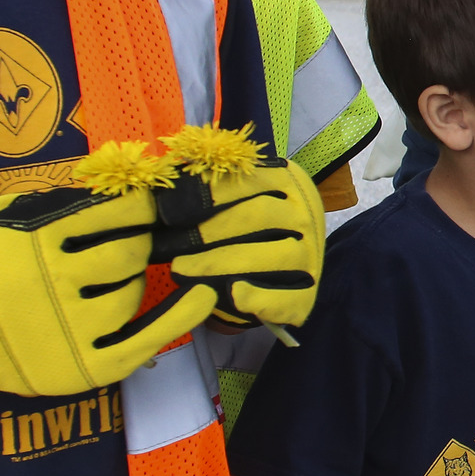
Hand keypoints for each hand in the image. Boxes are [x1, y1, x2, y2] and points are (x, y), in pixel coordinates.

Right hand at [0, 184, 214, 399]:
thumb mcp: (1, 219)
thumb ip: (51, 207)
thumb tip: (108, 189)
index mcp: (39, 240)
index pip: (114, 214)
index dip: (141, 205)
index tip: (151, 200)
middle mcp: (58, 282)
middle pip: (128, 255)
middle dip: (140, 242)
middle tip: (144, 238)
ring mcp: (71, 327)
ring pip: (131, 293)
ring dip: (135, 279)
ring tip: (129, 272)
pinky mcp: (82, 366)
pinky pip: (144, 341)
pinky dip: (179, 317)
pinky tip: (201, 297)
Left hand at [161, 159, 325, 329]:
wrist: (274, 267)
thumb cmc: (239, 226)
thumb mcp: (231, 198)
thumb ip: (205, 187)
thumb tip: (165, 190)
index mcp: (286, 181)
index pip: (250, 179)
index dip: (207, 194)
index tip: (169, 212)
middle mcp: (304, 215)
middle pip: (261, 215)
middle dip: (208, 231)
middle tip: (166, 246)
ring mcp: (309, 257)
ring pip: (274, 254)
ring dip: (221, 262)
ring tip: (180, 268)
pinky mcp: (305, 296)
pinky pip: (286, 297)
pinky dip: (259, 296)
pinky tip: (231, 292)